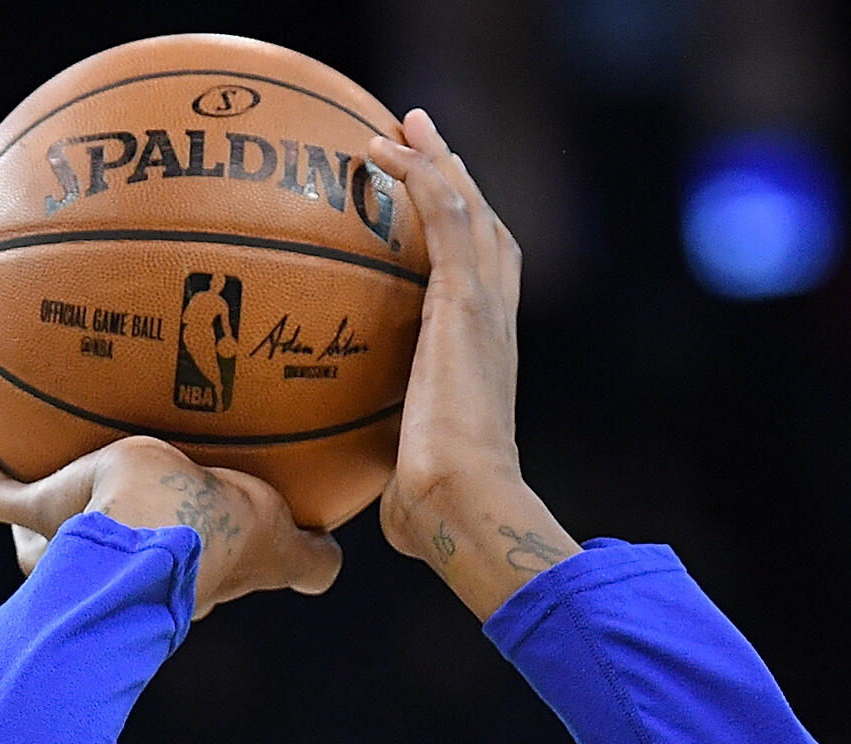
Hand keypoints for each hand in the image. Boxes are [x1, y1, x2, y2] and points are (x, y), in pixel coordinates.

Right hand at [0, 431, 341, 617]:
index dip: (155, 576)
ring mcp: (68, 543)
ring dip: (30, 519)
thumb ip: (308, 562)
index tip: (159, 560)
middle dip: (80, 558)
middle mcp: (108, 571)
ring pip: (36, 541)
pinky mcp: (41, 507)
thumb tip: (333, 568)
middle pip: (85, 570)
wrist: (160, 526)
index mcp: (162, 580)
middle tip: (80, 525)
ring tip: (23, 479)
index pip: (151, 583)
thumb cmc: (223, 542)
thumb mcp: (281, 548)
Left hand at [362, 109, 579, 620]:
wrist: (461, 506)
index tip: (438, 205)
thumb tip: (357, 506)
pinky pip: (449, 219)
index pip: (481, 280)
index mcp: (483, 358)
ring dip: (436, 161)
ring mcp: (485, 308)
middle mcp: (493, 323)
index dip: (466, 235)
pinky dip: (423, 176)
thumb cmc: (435, 514)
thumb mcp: (404, 483)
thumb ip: (390, 473)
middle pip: (485, 229)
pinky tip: (390, 149)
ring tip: (404, 121)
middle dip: (457, 180)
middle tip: (425, 139)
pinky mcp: (466, 303)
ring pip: (469, 211)